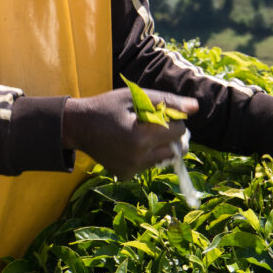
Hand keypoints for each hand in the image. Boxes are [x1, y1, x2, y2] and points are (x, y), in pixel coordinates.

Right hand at [63, 89, 197, 179]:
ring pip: (163, 159)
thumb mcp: (135, 98)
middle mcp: (138, 158)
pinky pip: (149, 165)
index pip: (178, 131)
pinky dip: (146, 155)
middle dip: (170, 135)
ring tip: (141, 133)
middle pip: (175, 149)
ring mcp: (131, 169)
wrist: (77, 126)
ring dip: (159, 146)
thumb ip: (166, 101)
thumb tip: (195, 107)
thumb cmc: (107, 106)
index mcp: (140, 137)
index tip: (158, 113)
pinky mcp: (126, 175)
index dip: (172, 119)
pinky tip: (131, 144)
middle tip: (153, 124)